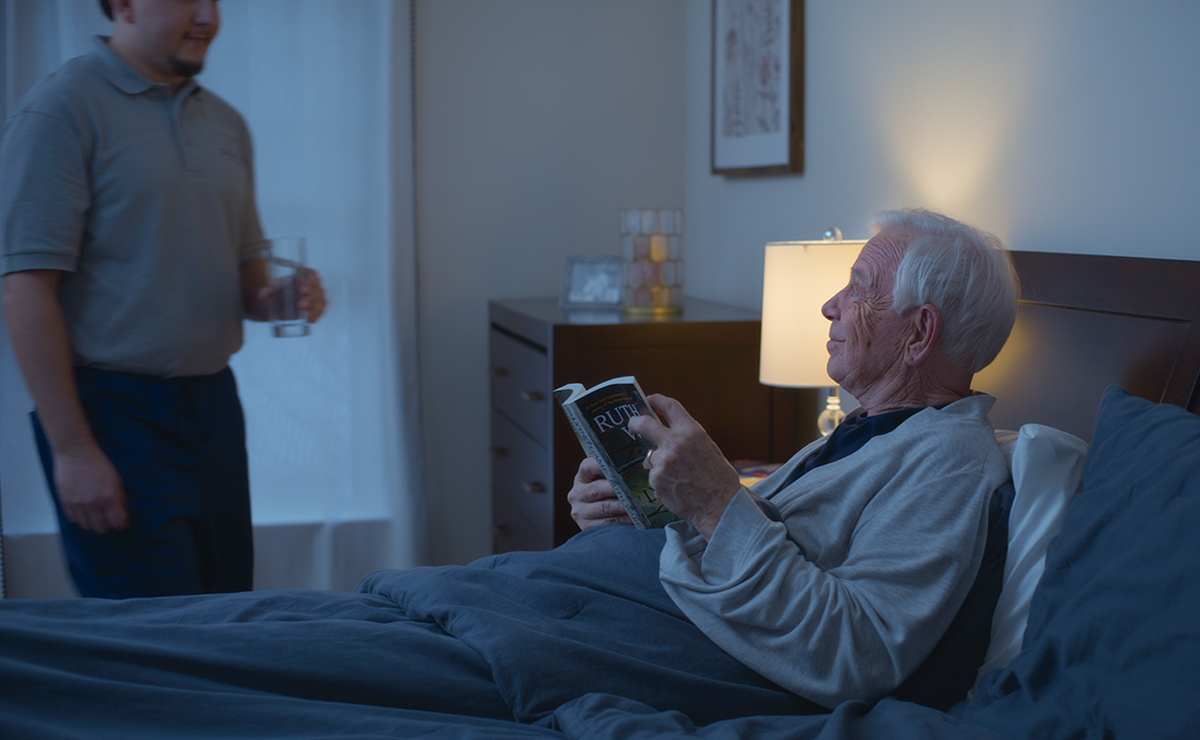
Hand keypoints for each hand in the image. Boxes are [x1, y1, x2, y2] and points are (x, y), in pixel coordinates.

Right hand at [53, 444, 127, 532]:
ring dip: (93, 524)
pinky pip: (73, 519)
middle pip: (102, 528)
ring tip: (96, 516)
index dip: (121, 524)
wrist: (76, 453)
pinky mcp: (65, 502)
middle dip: (108, 526)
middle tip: (108, 520)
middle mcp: (93, 503)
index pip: (117, 522)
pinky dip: (80, 519)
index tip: (121, 522)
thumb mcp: (116, 480)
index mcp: (109, 496)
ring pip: (87, 526)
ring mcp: (78, 504)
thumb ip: (119, 498)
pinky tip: (84, 511)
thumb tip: (121, 514)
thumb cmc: (98, 464)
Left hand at [256, 268, 326, 323]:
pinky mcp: (318, 308)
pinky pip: (321, 311)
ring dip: (314, 307)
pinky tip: (310, 319)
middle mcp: (313, 285)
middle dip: (310, 296)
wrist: (279, 304)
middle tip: (301, 303)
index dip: (310, 279)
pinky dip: (317, 315)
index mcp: (303, 276)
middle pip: (317, 288)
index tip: (302, 287)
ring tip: (305, 313)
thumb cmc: (279, 293)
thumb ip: (266, 292)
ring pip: (321, 300)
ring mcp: (317, 297)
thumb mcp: (270, 290)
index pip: (311, 274)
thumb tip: (263, 296)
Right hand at [568, 457, 632, 529]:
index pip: (587, 467)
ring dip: (622, 507)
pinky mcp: (586, 527)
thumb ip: (614, 472)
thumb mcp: (605, 480)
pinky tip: (634, 519)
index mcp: (581, 477)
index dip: (600, 465)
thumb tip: (640, 466)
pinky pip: (608, 524)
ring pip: (604, 508)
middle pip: (597, 489)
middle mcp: (577, 494)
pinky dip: (622, 521)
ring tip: (636, 505)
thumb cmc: (607, 493)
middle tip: (630, 489)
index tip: (614, 466)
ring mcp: (580, 512)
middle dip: (615, 489)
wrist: (594, 515)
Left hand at [627, 394, 740, 539]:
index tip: (648, 400)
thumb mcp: (708, 448)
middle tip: (632, 425)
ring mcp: (663, 461)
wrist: (720, 507)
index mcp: (692, 431)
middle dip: (635, 423)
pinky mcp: (656, 479)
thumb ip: (687, 438)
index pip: (669, 406)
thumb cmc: (719, 479)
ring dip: (658, 464)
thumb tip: (667, 433)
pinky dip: (661, 481)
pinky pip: (653, 475)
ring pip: (651, 457)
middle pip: (644, 424)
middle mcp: (675, 443)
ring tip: (679, 477)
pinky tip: (676, 487)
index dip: (655, 400)